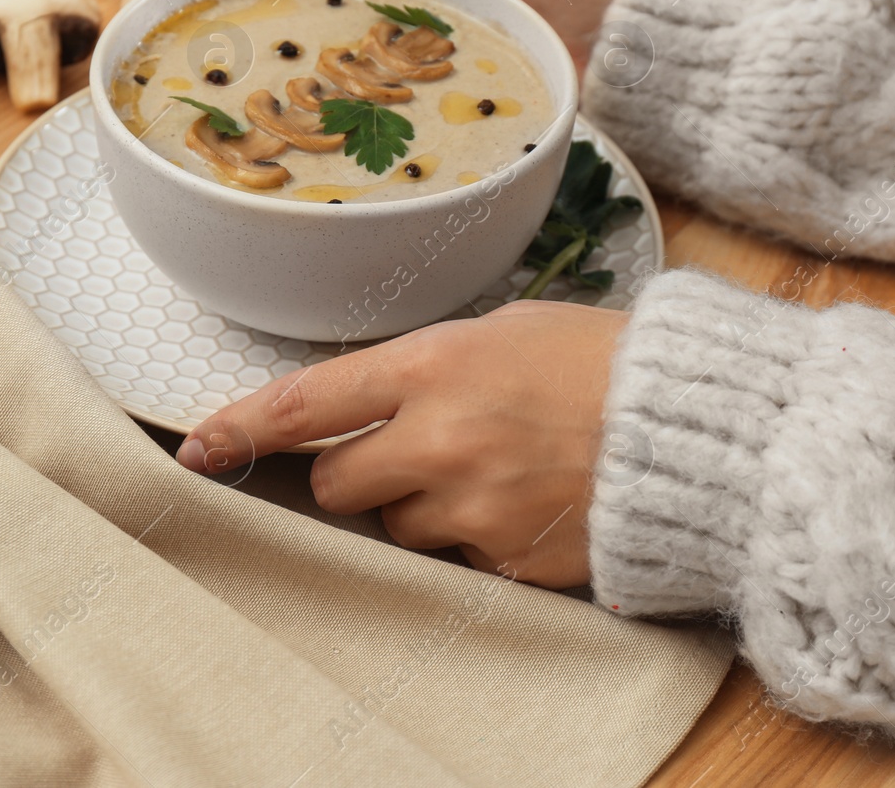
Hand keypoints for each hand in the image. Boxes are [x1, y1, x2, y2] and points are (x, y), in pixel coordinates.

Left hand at [175, 301, 627, 587]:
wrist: (696, 427)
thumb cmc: (604, 360)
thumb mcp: (505, 331)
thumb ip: (427, 366)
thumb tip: (368, 402)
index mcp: (435, 366)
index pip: (305, 404)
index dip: (240, 429)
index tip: (198, 448)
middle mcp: (442, 440)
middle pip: (338, 485)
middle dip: (358, 474)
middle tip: (412, 453)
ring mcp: (475, 510)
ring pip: (398, 527)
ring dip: (425, 506)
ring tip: (496, 473)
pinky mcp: (509, 563)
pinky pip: (459, 560)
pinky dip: (479, 539)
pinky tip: (527, 504)